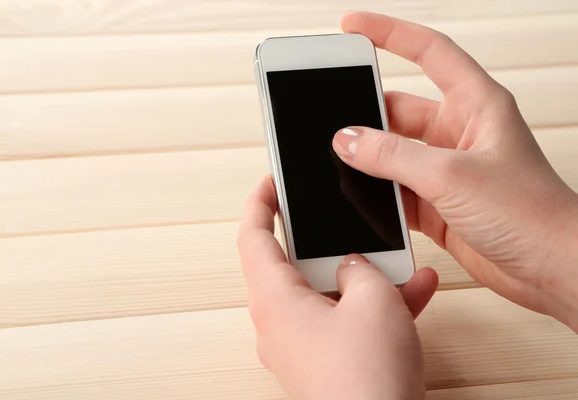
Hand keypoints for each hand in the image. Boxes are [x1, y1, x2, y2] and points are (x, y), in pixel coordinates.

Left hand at [237, 176, 438, 399]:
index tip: (271, 183)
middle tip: (347, 222)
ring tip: (400, 259)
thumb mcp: (372, 300)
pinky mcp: (325, 363)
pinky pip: (345, 322)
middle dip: (329, 243)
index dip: (260, 204)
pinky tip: (415, 291)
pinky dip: (373, 307)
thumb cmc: (365, 376)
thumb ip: (360, 269)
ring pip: (329, 294)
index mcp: (274, 300)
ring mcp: (302, 346)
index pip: (252, 238)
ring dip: (364, 277)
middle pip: (294, 266)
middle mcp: (279, 323)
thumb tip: (353, 267)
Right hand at [333, 13, 577, 329]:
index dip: (390, 34)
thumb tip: (347, 140)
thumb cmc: (531, 214)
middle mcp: (459, 133)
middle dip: (364, 113)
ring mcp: (445, 169)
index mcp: (476, 105)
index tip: (354, 28)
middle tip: (331, 117)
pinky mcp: (437, 202)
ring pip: (392, 153)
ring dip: (368, 160)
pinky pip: (395, 189)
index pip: (429, 52)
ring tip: (339, 162)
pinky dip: (376, 194)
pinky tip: (360, 198)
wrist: (552, 268)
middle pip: (399, 109)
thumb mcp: (451, 175)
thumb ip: (393, 156)